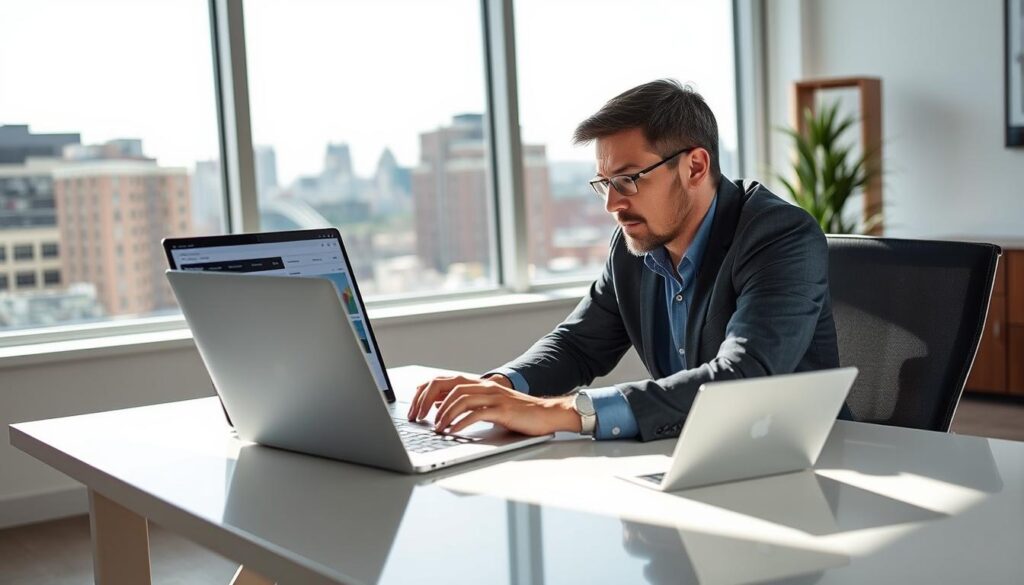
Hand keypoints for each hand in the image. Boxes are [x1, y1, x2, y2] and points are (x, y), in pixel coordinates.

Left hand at [407, 375, 580, 435]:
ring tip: (436, 428)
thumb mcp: (487, 405)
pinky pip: (477, 413)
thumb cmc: (517, 413)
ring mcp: (493, 396)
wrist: (546, 414)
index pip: (443, 381)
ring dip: (444, 413)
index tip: (413, 408)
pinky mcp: (502, 409)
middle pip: (448, 386)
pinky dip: (461, 422)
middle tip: (419, 419)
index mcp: (478, 384)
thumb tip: (438, 406)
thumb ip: (466, 403)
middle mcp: (484, 386)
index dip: (425, 392)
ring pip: (460, 398)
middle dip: (429, 402)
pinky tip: (454, 431)